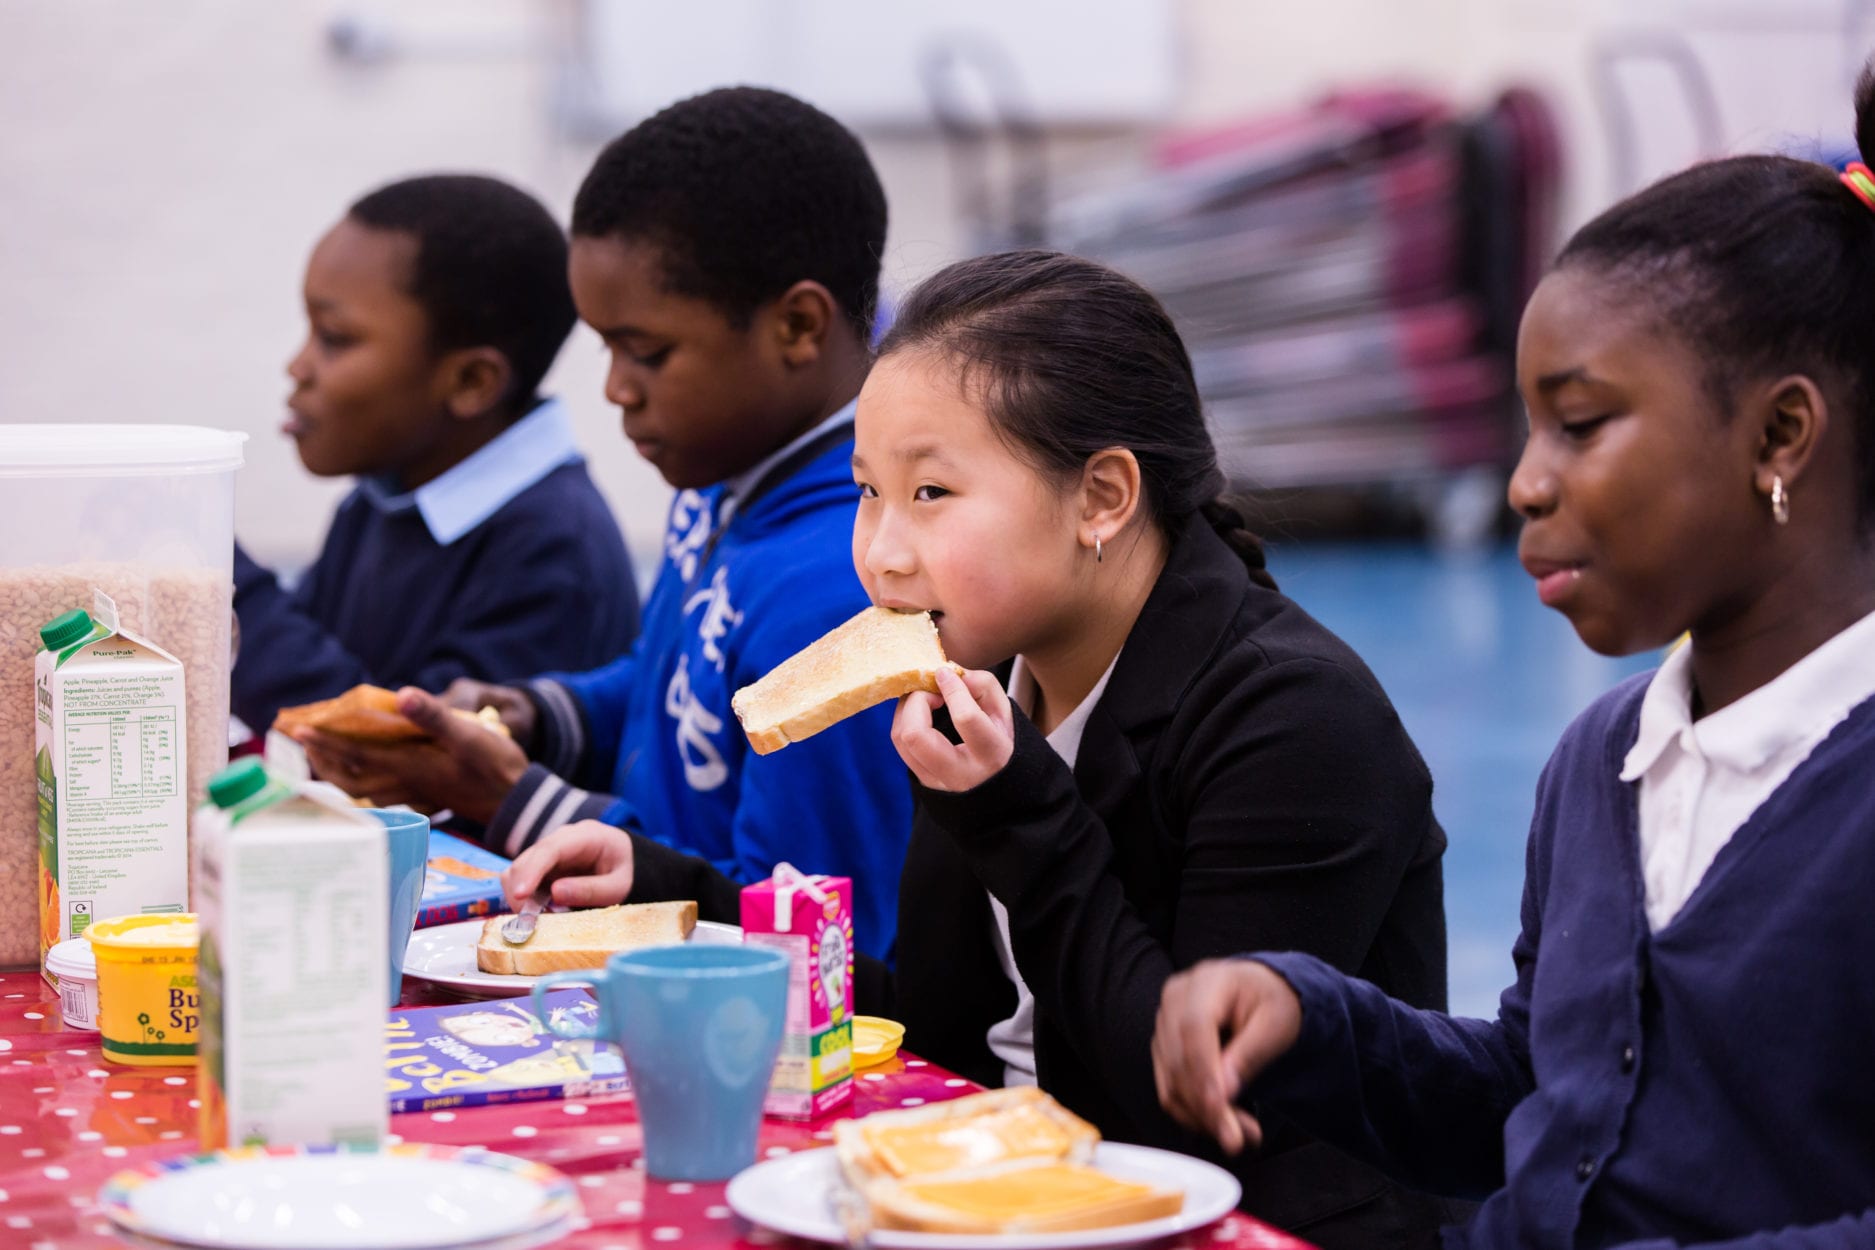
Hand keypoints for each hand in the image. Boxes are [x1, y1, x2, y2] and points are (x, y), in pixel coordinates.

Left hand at [292, 686, 529, 822]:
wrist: (514, 798)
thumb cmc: (493, 764)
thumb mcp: (468, 734)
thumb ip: (434, 716)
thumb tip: (402, 694)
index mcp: (409, 765)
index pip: (356, 753)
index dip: (325, 742)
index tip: (298, 730)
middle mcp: (404, 782)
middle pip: (348, 777)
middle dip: (321, 760)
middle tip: (300, 742)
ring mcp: (412, 792)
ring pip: (360, 788)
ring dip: (335, 773)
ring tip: (320, 756)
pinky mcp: (422, 796)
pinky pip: (378, 794)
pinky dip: (359, 785)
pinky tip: (359, 776)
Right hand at [502, 820, 634, 909]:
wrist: (624, 862)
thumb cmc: (623, 871)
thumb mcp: (618, 886)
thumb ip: (591, 889)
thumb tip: (555, 893)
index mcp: (585, 836)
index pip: (550, 849)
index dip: (532, 871)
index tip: (520, 894)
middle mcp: (560, 839)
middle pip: (526, 859)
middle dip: (522, 892)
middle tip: (532, 923)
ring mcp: (547, 851)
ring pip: (517, 870)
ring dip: (520, 898)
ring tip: (541, 919)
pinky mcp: (539, 866)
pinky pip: (520, 880)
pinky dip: (523, 899)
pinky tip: (540, 913)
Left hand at [891, 667, 1013, 791]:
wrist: (996, 786)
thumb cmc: (1002, 742)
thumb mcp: (1005, 713)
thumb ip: (983, 686)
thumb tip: (950, 673)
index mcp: (991, 756)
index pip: (965, 719)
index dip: (952, 689)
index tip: (945, 673)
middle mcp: (961, 775)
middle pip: (916, 734)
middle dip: (917, 701)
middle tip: (931, 690)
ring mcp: (937, 782)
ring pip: (902, 739)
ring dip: (907, 708)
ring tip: (925, 697)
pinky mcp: (922, 781)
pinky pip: (901, 746)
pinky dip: (905, 720)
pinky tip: (920, 712)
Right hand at [1152, 959, 1303, 1155]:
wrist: (1259, 993)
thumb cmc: (1271, 1001)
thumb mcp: (1277, 1022)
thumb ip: (1251, 1053)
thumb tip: (1224, 1091)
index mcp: (1205, 982)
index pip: (1194, 1029)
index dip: (1204, 1072)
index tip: (1220, 1109)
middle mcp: (1175, 1000)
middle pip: (1178, 1060)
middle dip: (1207, 1107)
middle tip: (1239, 1139)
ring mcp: (1164, 1024)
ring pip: (1171, 1081)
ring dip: (1202, 1117)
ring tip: (1241, 1136)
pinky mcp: (1163, 1048)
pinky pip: (1169, 1088)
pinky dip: (1194, 1114)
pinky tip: (1222, 1124)